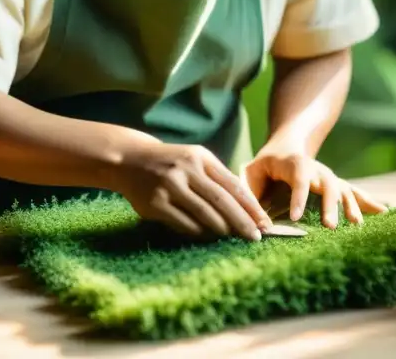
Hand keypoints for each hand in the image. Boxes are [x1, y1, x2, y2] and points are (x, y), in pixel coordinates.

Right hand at [113, 142, 271, 241]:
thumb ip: (218, 178)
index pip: (233, 185)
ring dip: (222, 230)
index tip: (265, 223)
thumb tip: (248, 208)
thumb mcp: (195, 159)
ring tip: (233, 238)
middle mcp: (186, 169)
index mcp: (201, 157)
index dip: (251, 206)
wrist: (130, 159)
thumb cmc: (172, 163)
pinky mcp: (155, 204)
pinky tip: (208, 237)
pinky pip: (184, 224)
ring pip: (204, 214)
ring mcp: (169, 186)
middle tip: (256, 238)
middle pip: (222, 201)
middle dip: (242, 222)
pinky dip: (199, 233)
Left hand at [243, 147, 386, 228]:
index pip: (299, 179)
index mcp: (294, 164)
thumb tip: (258, 224)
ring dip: (351, 206)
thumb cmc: (266, 164)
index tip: (297, 218)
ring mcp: (330, 177)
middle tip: (330, 226)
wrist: (288, 145)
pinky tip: (385, 213)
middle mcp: (317, 169)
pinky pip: (355, 193)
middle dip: (330, 205)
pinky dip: (369, 202)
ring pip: (344, 189)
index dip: (299, 197)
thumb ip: (251, 193)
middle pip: (327, 184)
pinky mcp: (338, 185)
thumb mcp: (252, 172)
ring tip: (356, 225)